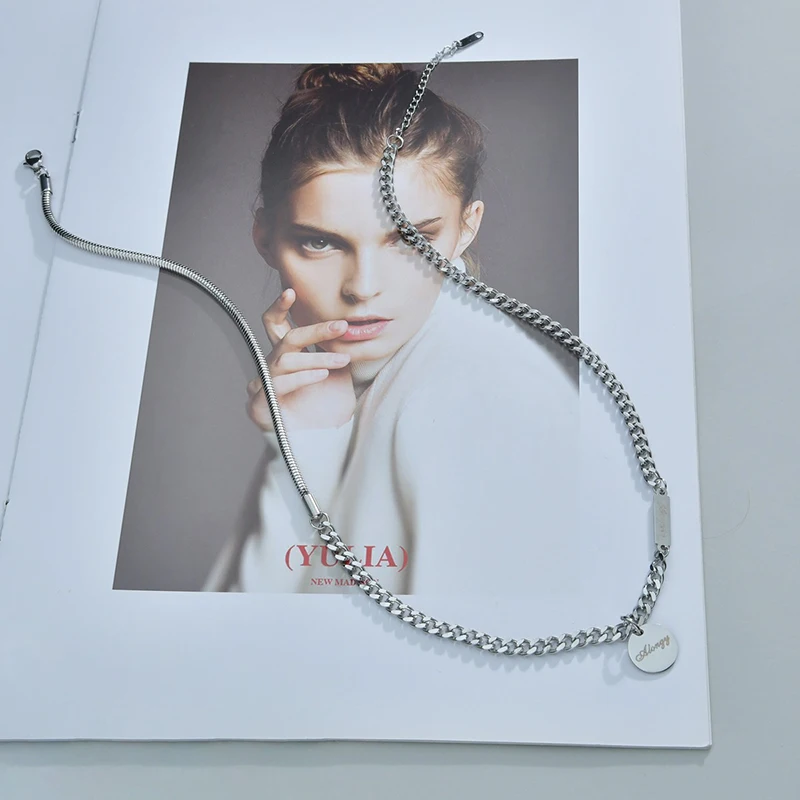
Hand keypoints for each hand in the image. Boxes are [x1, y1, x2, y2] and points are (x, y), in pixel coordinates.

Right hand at [246, 289, 355, 431]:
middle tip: (341, 326)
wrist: (305, 446)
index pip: (274, 326)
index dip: (278, 308)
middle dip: (315, 331)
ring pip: (287, 361)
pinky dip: (304, 377)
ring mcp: (262, 386)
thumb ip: (335, 356)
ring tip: (343, 360)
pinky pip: (282, 384)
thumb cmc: (317, 411)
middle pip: (287, 340)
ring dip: (318, 358)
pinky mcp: (260, 405)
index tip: (291, 291)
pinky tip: (322, 375)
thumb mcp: (332, 378)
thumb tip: (355, 335)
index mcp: (283, 357)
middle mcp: (270, 367)